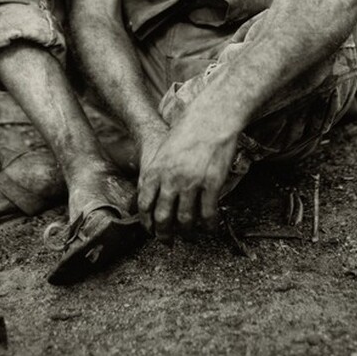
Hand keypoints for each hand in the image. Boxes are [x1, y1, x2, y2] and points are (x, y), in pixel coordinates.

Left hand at [137, 118, 237, 242]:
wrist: (211, 116)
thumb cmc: (187, 130)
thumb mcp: (163, 150)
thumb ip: (155, 172)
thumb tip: (149, 194)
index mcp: (155, 170)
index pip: (145, 206)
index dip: (147, 224)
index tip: (152, 230)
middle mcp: (171, 179)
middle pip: (163, 218)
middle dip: (164, 235)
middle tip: (169, 241)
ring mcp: (192, 182)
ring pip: (186, 220)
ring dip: (188, 233)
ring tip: (191, 236)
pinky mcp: (212, 183)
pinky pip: (208, 213)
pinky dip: (209, 226)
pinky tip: (211, 227)